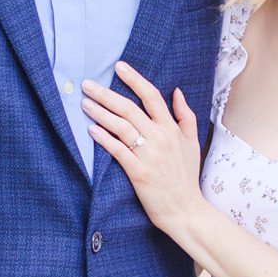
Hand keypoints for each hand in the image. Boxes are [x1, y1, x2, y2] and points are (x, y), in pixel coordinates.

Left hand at [84, 62, 205, 234]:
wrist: (186, 210)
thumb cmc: (186, 177)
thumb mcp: (192, 143)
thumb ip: (186, 116)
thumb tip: (177, 91)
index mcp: (172, 129)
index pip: (152, 96)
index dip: (134, 79)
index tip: (119, 67)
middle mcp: (161, 138)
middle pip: (130, 109)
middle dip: (107, 94)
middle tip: (88, 84)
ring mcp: (149, 155)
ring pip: (121, 127)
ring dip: (101, 113)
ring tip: (85, 103)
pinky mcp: (138, 172)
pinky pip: (118, 150)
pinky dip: (104, 138)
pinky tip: (91, 129)